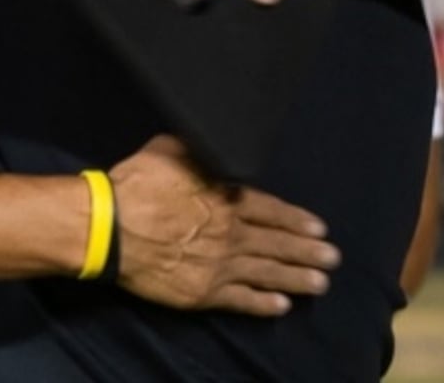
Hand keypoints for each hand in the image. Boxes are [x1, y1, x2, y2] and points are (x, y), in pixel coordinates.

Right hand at [110, 136, 338, 315]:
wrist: (111, 228)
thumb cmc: (137, 184)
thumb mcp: (169, 149)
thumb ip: (197, 149)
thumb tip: (211, 139)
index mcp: (225, 198)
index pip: (271, 210)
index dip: (296, 220)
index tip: (319, 228)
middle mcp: (231, 233)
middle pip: (277, 243)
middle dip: (307, 251)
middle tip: (332, 258)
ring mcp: (219, 266)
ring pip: (267, 272)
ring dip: (296, 278)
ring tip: (320, 284)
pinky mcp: (203, 292)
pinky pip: (241, 300)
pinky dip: (263, 303)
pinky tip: (281, 306)